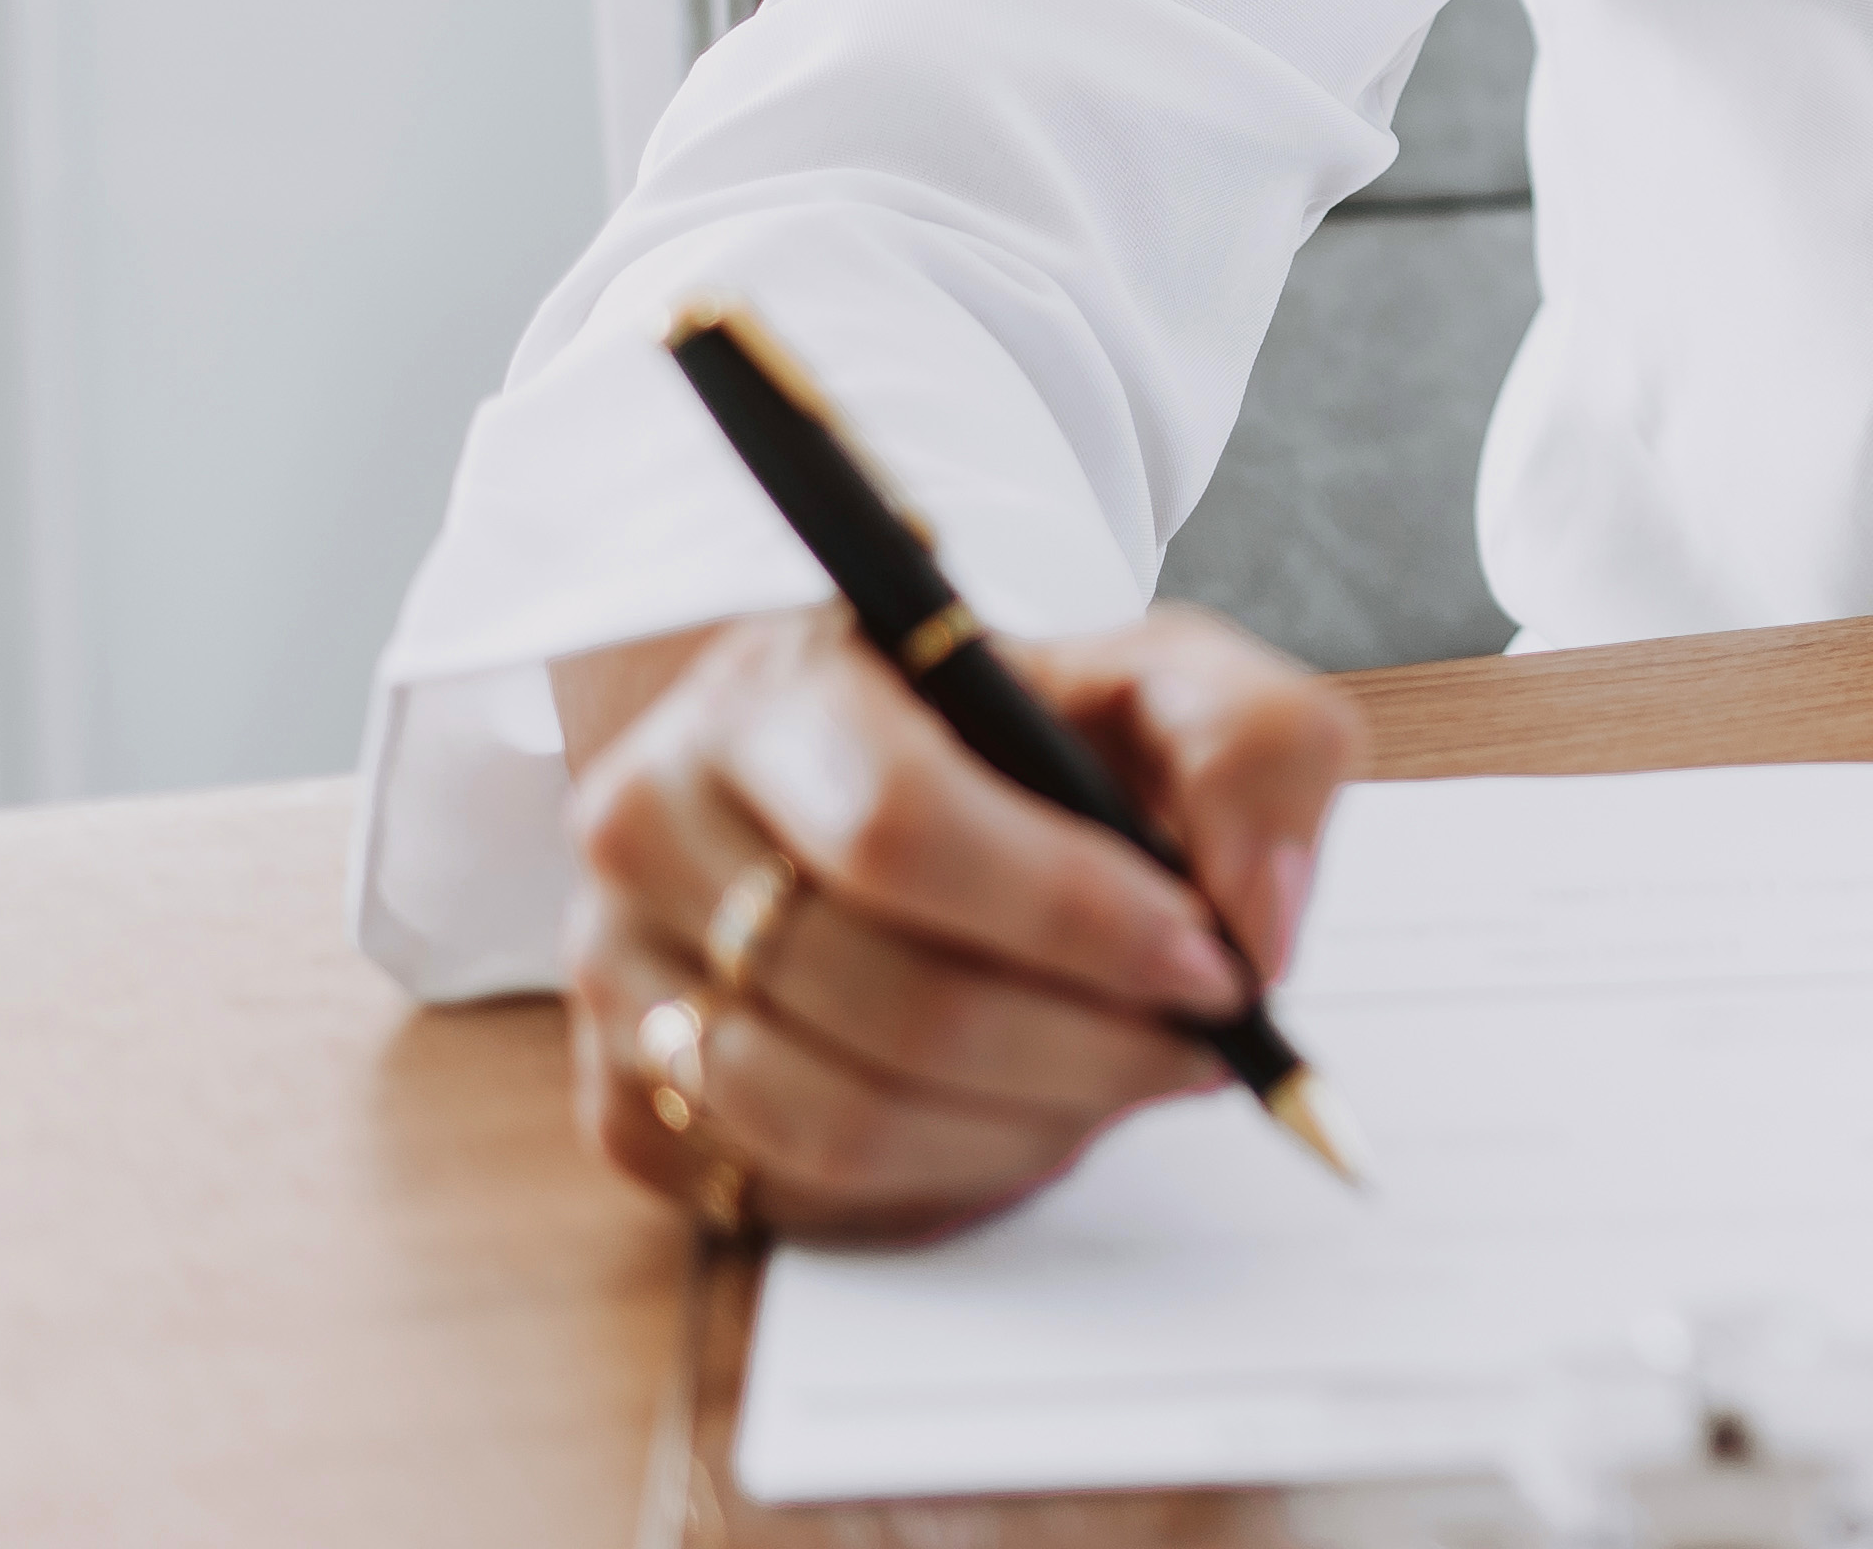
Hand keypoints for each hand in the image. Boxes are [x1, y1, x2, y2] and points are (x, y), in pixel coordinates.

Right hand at [551, 602, 1356, 1245]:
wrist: (890, 773)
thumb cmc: (1025, 732)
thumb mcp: (1164, 681)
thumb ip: (1254, 751)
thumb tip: (1255, 919)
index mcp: (775, 692)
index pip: (902, 831)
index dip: (1075, 920)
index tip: (1213, 965)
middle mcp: (653, 828)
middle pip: (881, 997)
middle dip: (1083, 1047)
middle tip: (1200, 1049)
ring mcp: (616, 973)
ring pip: (830, 1119)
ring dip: (1021, 1129)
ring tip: (1123, 1086)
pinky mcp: (621, 1097)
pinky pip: (787, 1191)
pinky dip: (936, 1182)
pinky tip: (1018, 1120)